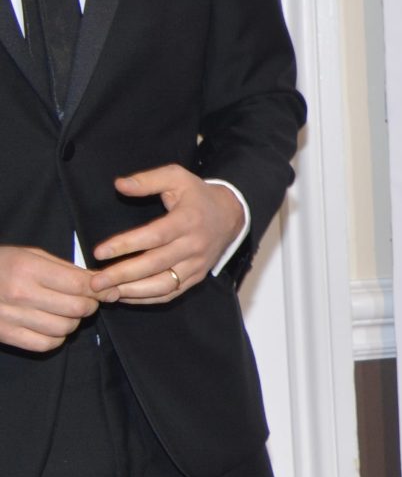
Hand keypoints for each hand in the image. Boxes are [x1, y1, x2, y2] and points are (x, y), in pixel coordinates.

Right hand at [0, 245, 97, 352]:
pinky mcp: (4, 335)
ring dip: (72, 322)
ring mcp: (10, 317)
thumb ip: (67, 269)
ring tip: (63, 312)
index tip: (103, 289)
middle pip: (77, 309)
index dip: (99, 288)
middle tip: (83, 300)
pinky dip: (56, 338)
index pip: (79, 285)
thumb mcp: (31, 255)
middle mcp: (20, 294)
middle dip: (89, 305)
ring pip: (65, 328)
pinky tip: (50, 326)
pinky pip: (46, 344)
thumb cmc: (1, 265)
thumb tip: (101, 282)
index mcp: (28, 269)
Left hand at [87, 165, 245, 305]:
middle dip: (122, 275)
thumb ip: (148, 180)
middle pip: (155, 265)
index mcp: (187, 220)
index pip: (154, 236)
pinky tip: (124, 296)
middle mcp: (194, 245)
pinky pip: (171, 293)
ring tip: (106, 293)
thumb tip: (120, 185)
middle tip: (94, 282)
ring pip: (163, 285)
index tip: (99, 252)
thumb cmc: (198, 196)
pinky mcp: (196, 277)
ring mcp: (196, 264)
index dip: (126, 245)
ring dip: (133, 292)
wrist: (231, 215)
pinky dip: (146, 299)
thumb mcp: (176, 177)